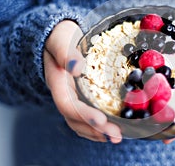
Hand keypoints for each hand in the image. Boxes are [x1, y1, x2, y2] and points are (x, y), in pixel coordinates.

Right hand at [44, 20, 121, 142]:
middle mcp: (64, 94)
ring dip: (98, 132)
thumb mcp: (61, 39)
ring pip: (80, 122)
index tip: (102, 120)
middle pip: (75, 118)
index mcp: (57, 82)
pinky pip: (86, 116)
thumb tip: (76, 68)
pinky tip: (111, 130)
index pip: (67, 104)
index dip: (83, 114)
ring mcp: (72, 97)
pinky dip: (97, 126)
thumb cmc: (60, 36)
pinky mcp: (81, 97)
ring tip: (117, 137)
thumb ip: (66, 53)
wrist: (60, 38)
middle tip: (116, 135)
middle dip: (96, 129)